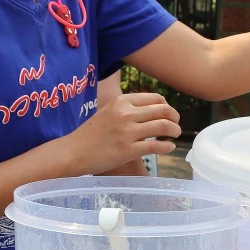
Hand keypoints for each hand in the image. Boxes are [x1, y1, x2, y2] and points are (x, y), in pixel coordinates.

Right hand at [63, 92, 179, 174]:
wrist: (74, 151)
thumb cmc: (91, 133)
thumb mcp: (109, 111)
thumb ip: (128, 108)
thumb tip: (154, 109)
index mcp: (122, 101)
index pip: (156, 98)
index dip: (167, 106)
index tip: (169, 114)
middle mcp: (126, 114)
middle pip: (163, 110)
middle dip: (175, 117)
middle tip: (176, 124)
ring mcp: (127, 132)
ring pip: (163, 126)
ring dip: (174, 130)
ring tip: (174, 135)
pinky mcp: (128, 150)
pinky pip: (156, 146)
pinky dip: (167, 146)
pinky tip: (169, 147)